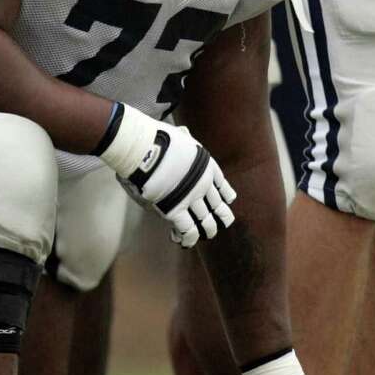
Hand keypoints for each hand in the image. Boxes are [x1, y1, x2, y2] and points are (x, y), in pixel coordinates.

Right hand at [96, 104, 235, 247]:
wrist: (146, 148)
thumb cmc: (157, 139)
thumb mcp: (178, 134)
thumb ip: (183, 138)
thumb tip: (183, 132)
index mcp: (206, 165)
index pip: (222, 184)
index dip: (226, 194)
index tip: (228, 200)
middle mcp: (203, 184)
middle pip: (217, 205)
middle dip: (221, 215)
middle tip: (224, 222)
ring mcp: (191, 199)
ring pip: (206, 221)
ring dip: (208, 229)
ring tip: (207, 235)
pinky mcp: (176, 210)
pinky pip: (187, 230)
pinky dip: (188, 238)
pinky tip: (184, 242)